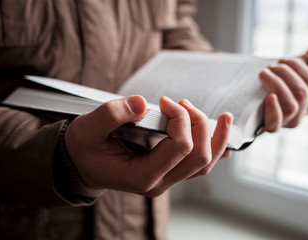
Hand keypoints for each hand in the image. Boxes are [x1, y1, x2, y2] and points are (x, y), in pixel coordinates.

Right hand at [65, 95, 232, 196]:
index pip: (180, 147)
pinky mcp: (169, 171)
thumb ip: (112, 114)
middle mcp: (159, 182)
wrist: (82, 164)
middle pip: (199, 156)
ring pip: (205, 164)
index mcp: (142, 175)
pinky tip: (220, 134)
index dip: (179, 118)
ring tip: (224, 118)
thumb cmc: (85, 148)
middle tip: (183, 103)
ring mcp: (167, 179)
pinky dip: (213, 148)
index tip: (164, 101)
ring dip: (216, 138)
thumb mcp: (88, 128)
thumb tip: (141, 103)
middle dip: (199, 124)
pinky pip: (198, 164)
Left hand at [259, 48, 307, 131]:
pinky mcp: (270, 127)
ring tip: (263, 74)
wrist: (244, 100)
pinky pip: (276, 122)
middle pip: (302, 92)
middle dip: (285, 74)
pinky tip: (269, 96)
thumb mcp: (285, 72)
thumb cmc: (267, 86)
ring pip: (292, 105)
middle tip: (270, 66)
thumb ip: (302, 61)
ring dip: (277, 85)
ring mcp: (285, 123)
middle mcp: (299, 115)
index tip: (281, 60)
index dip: (297, 67)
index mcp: (307, 102)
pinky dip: (274, 108)